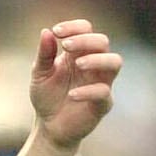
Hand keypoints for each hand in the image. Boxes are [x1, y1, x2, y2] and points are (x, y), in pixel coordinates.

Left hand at [29, 20, 121, 150]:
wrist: (49, 128)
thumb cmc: (47, 97)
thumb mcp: (39, 74)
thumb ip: (44, 55)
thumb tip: (46, 32)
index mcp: (79, 53)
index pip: (86, 29)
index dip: (74, 27)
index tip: (56, 32)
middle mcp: (94, 64)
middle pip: (103, 41)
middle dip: (85, 40)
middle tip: (66, 46)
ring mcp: (101, 82)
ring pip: (115, 62)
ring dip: (97, 59)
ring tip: (78, 64)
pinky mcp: (103, 104)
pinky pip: (104, 92)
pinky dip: (88, 91)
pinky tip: (72, 94)